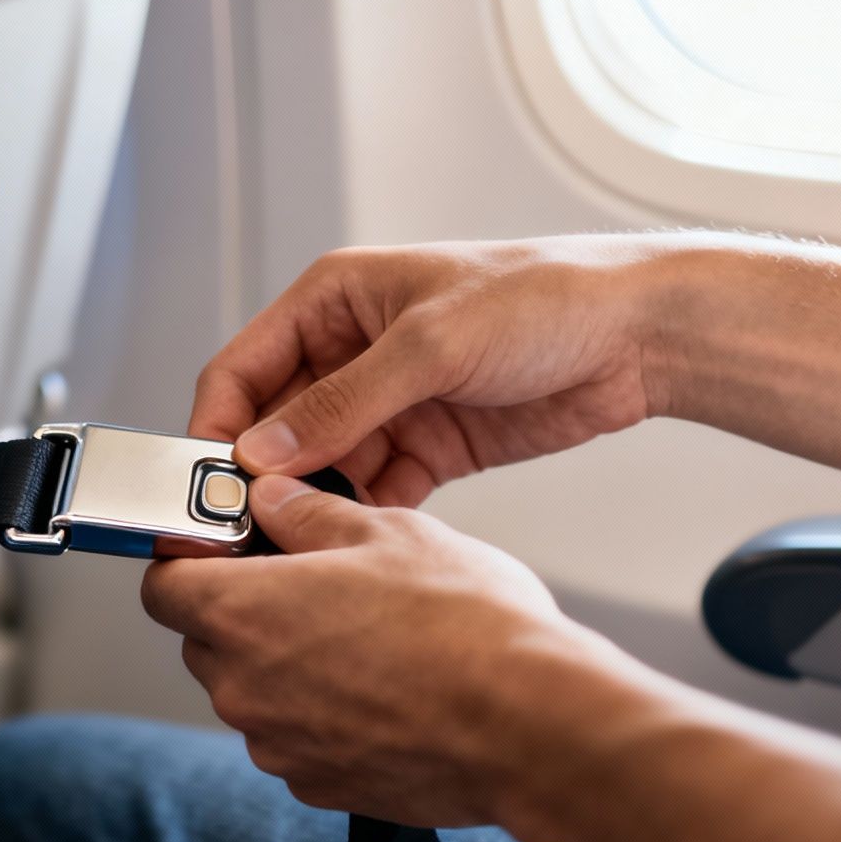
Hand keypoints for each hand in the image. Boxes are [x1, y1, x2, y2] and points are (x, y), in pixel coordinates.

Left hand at [139, 474, 635, 827]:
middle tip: (316, 583)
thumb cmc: (467, 627)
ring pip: (257, 691)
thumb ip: (309, 515)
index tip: (227, 547)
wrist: (532, 727)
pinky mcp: (319, 786)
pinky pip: (298, 738)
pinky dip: (325, 715)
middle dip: (247, 610)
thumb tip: (271, 499)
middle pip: (208, 640)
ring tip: (369, 638)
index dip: (191, 561)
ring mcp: (278, 746)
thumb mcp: (387, 532)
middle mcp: (243, 688)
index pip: (163, 585)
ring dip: (290, 665)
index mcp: (242, 613)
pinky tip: (387, 690)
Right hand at [190, 238, 672, 506]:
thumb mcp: (430, 345)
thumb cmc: (543, 298)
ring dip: (313, 504)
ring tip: (306, 542)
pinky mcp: (427, 447)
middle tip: (249, 531)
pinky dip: (365, 517)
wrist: (637, 337)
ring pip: (321, 467)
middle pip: (274, 426)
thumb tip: (263, 452)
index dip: (214, 426)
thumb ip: (343, 403)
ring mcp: (388, 405)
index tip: (203, 486)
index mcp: (333, 302)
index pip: (243, 368)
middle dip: (261, 478)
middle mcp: (350, 353)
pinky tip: (364, 541)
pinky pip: (373, 492)